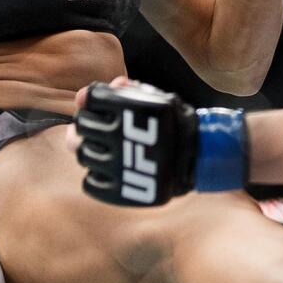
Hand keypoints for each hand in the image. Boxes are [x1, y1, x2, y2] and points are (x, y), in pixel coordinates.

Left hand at [71, 77, 248, 205]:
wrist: (201, 157)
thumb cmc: (174, 123)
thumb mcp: (154, 98)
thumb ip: (123, 91)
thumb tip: (90, 92)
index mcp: (128, 110)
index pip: (89, 100)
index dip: (91, 100)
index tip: (98, 104)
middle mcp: (119, 137)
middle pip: (82, 126)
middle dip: (87, 123)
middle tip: (98, 126)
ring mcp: (118, 165)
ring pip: (83, 154)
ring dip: (90, 148)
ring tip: (105, 148)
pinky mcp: (119, 191)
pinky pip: (90, 184)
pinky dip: (95, 176)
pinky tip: (107, 169)